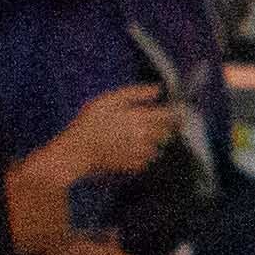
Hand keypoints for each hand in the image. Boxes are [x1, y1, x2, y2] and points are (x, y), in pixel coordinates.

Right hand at [47, 80, 178, 186]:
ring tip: (144, 137)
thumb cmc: (89, 123)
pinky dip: (144, 156)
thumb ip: (136, 93)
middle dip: (169, 127)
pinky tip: (134, 151)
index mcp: (140, 118)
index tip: (178, 110)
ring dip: (156, 142)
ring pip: (158, 147)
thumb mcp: (109, 100)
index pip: (170, 115)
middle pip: (167, 132)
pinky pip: (146, 161)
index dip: (176, 111)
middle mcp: (144, 136)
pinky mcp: (131, 165)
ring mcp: (139, 152)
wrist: (75, 152)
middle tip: (162, 123)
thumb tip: (158, 89)